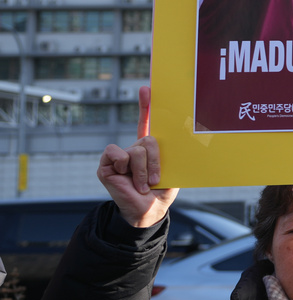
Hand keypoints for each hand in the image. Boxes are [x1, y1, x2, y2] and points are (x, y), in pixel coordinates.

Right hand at [95, 87, 177, 227]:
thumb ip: (170, 154)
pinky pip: (118, 153)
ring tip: (143, 185)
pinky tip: (126, 178)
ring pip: (137, 149)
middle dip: (156, 161)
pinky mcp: (106, 164)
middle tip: (155, 180)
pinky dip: (126, 166)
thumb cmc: (161, 192)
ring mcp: (119, 156)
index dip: (146, 106)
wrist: (148, 211)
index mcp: (149, 149)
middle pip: (149, 140)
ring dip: (144, 170)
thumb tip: (179, 134)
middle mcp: (133, 149)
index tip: (147, 88)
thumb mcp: (171, 170)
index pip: (146, 123)